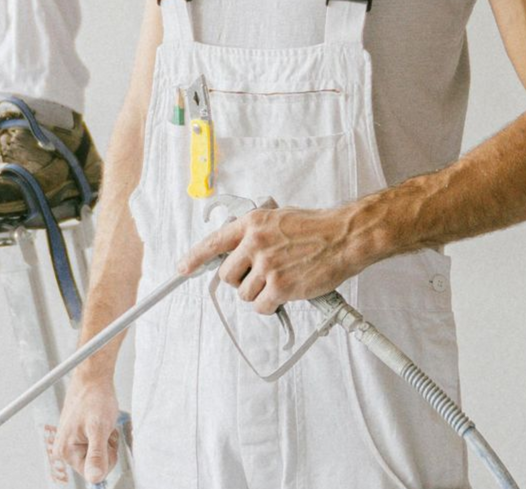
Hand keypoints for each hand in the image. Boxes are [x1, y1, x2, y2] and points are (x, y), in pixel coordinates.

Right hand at [53, 369, 125, 483]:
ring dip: (106, 440)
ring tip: (102, 423)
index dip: (105, 458)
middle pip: (94, 465)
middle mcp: (64, 448)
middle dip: (106, 448)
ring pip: (97, 455)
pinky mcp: (77, 435)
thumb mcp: (99, 427)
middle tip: (104, 429)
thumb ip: (97, 455)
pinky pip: (95, 445)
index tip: (106, 439)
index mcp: (66, 450)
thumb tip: (95, 478)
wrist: (93, 376)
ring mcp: (70, 441)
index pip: (92, 473)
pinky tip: (100, 422)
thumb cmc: (95, 397)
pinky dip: (103, 435)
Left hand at [181, 203, 367, 313]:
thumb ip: (256, 233)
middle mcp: (254, 243)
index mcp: (252, 223)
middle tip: (258, 277)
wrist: (342, 237)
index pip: (214, 241)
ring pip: (244, 294)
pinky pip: (260, 307)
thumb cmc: (315, 227)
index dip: (195, 258)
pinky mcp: (279, 287)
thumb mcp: (278, 219)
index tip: (183, 268)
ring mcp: (266, 266)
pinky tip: (284, 294)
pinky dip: (270, 306)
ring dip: (259, 293)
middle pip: (227, 275)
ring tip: (280, 280)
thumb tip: (240, 250)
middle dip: (239, 280)